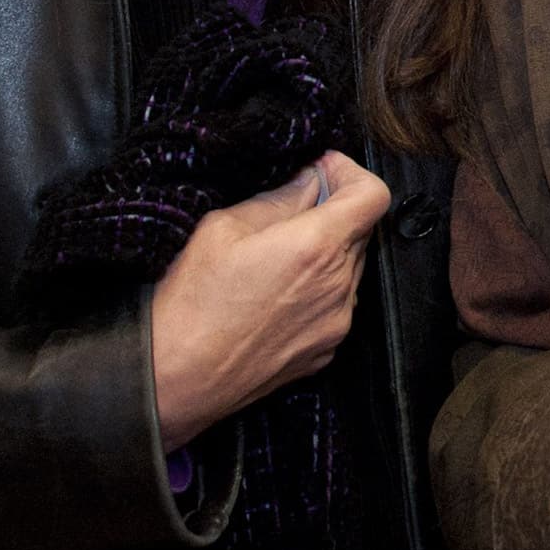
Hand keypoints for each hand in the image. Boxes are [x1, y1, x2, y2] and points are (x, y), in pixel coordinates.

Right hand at [149, 152, 389, 450]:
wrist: (175, 379)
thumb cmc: (190, 305)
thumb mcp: (222, 228)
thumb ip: (278, 198)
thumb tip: (308, 179)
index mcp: (317, 247)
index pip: (374, 194)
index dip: (350, 173)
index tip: (321, 171)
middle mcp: (339, 286)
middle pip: (360, 230)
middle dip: (331, 211)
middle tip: (288, 209)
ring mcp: (336, 322)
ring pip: (348, 268)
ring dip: (324, 253)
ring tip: (273, 259)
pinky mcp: (325, 350)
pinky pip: (336, 304)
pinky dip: (317, 290)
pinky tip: (273, 294)